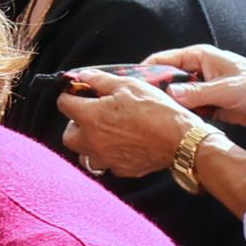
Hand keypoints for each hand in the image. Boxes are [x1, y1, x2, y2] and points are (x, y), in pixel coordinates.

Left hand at [56, 69, 195, 180]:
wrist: (182, 140)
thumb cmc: (156, 110)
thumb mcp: (129, 86)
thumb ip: (100, 80)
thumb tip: (82, 76)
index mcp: (90, 117)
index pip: (63, 104)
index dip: (70, 95)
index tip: (79, 92)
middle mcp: (92, 141)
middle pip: (69, 135)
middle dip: (75, 124)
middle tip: (92, 115)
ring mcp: (106, 158)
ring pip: (85, 154)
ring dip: (90, 144)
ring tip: (106, 133)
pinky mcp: (121, 170)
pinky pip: (106, 163)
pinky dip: (109, 155)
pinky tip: (123, 145)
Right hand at [145, 44, 245, 124]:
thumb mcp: (226, 88)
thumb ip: (198, 92)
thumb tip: (169, 95)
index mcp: (198, 56)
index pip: (161, 60)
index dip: (144, 72)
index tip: (131, 87)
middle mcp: (196, 70)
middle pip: (165, 80)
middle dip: (155, 93)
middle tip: (142, 108)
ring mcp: (201, 87)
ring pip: (175, 97)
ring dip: (169, 107)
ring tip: (154, 119)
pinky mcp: (207, 103)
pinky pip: (187, 109)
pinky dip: (182, 116)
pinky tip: (174, 125)